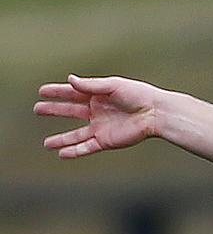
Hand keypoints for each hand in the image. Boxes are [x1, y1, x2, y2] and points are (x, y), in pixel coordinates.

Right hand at [34, 74, 159, 157]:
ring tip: (46, 143)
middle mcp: (98, 111)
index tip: (42, 91)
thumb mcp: (113, 85)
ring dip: (61, 139)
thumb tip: (71, 79)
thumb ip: (91, 85)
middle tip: (37, 109)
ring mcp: (101, 127)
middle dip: (54, 110)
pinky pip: (87, 147)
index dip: (58, 92)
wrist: (155, 113)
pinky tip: (62, 154)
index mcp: (99, 96)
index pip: (73, 93)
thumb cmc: (139, 95)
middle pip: (71, 111)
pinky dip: (74, 151)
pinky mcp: (106, 140)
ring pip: (76, 135)